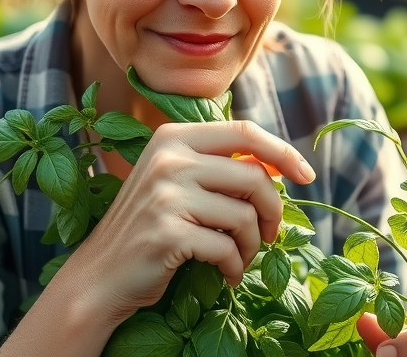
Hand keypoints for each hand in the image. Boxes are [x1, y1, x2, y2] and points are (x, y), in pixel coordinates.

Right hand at [56, 120, 314, 326]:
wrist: (101, 274)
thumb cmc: (150, 227)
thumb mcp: (177, 181)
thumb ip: (219, 167)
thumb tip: (279, 165)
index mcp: (173, 137)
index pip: (245, 132)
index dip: (283, 152)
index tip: (306, 175)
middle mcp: (168, 159)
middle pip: (253, 177)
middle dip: (273, 211)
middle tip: (270, 235)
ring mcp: (166, 194)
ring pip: (245, 216)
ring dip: (252, 245)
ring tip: (240, 258)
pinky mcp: (168, 232)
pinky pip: (227, 248)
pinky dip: (235, 267)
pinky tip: (228, 275)